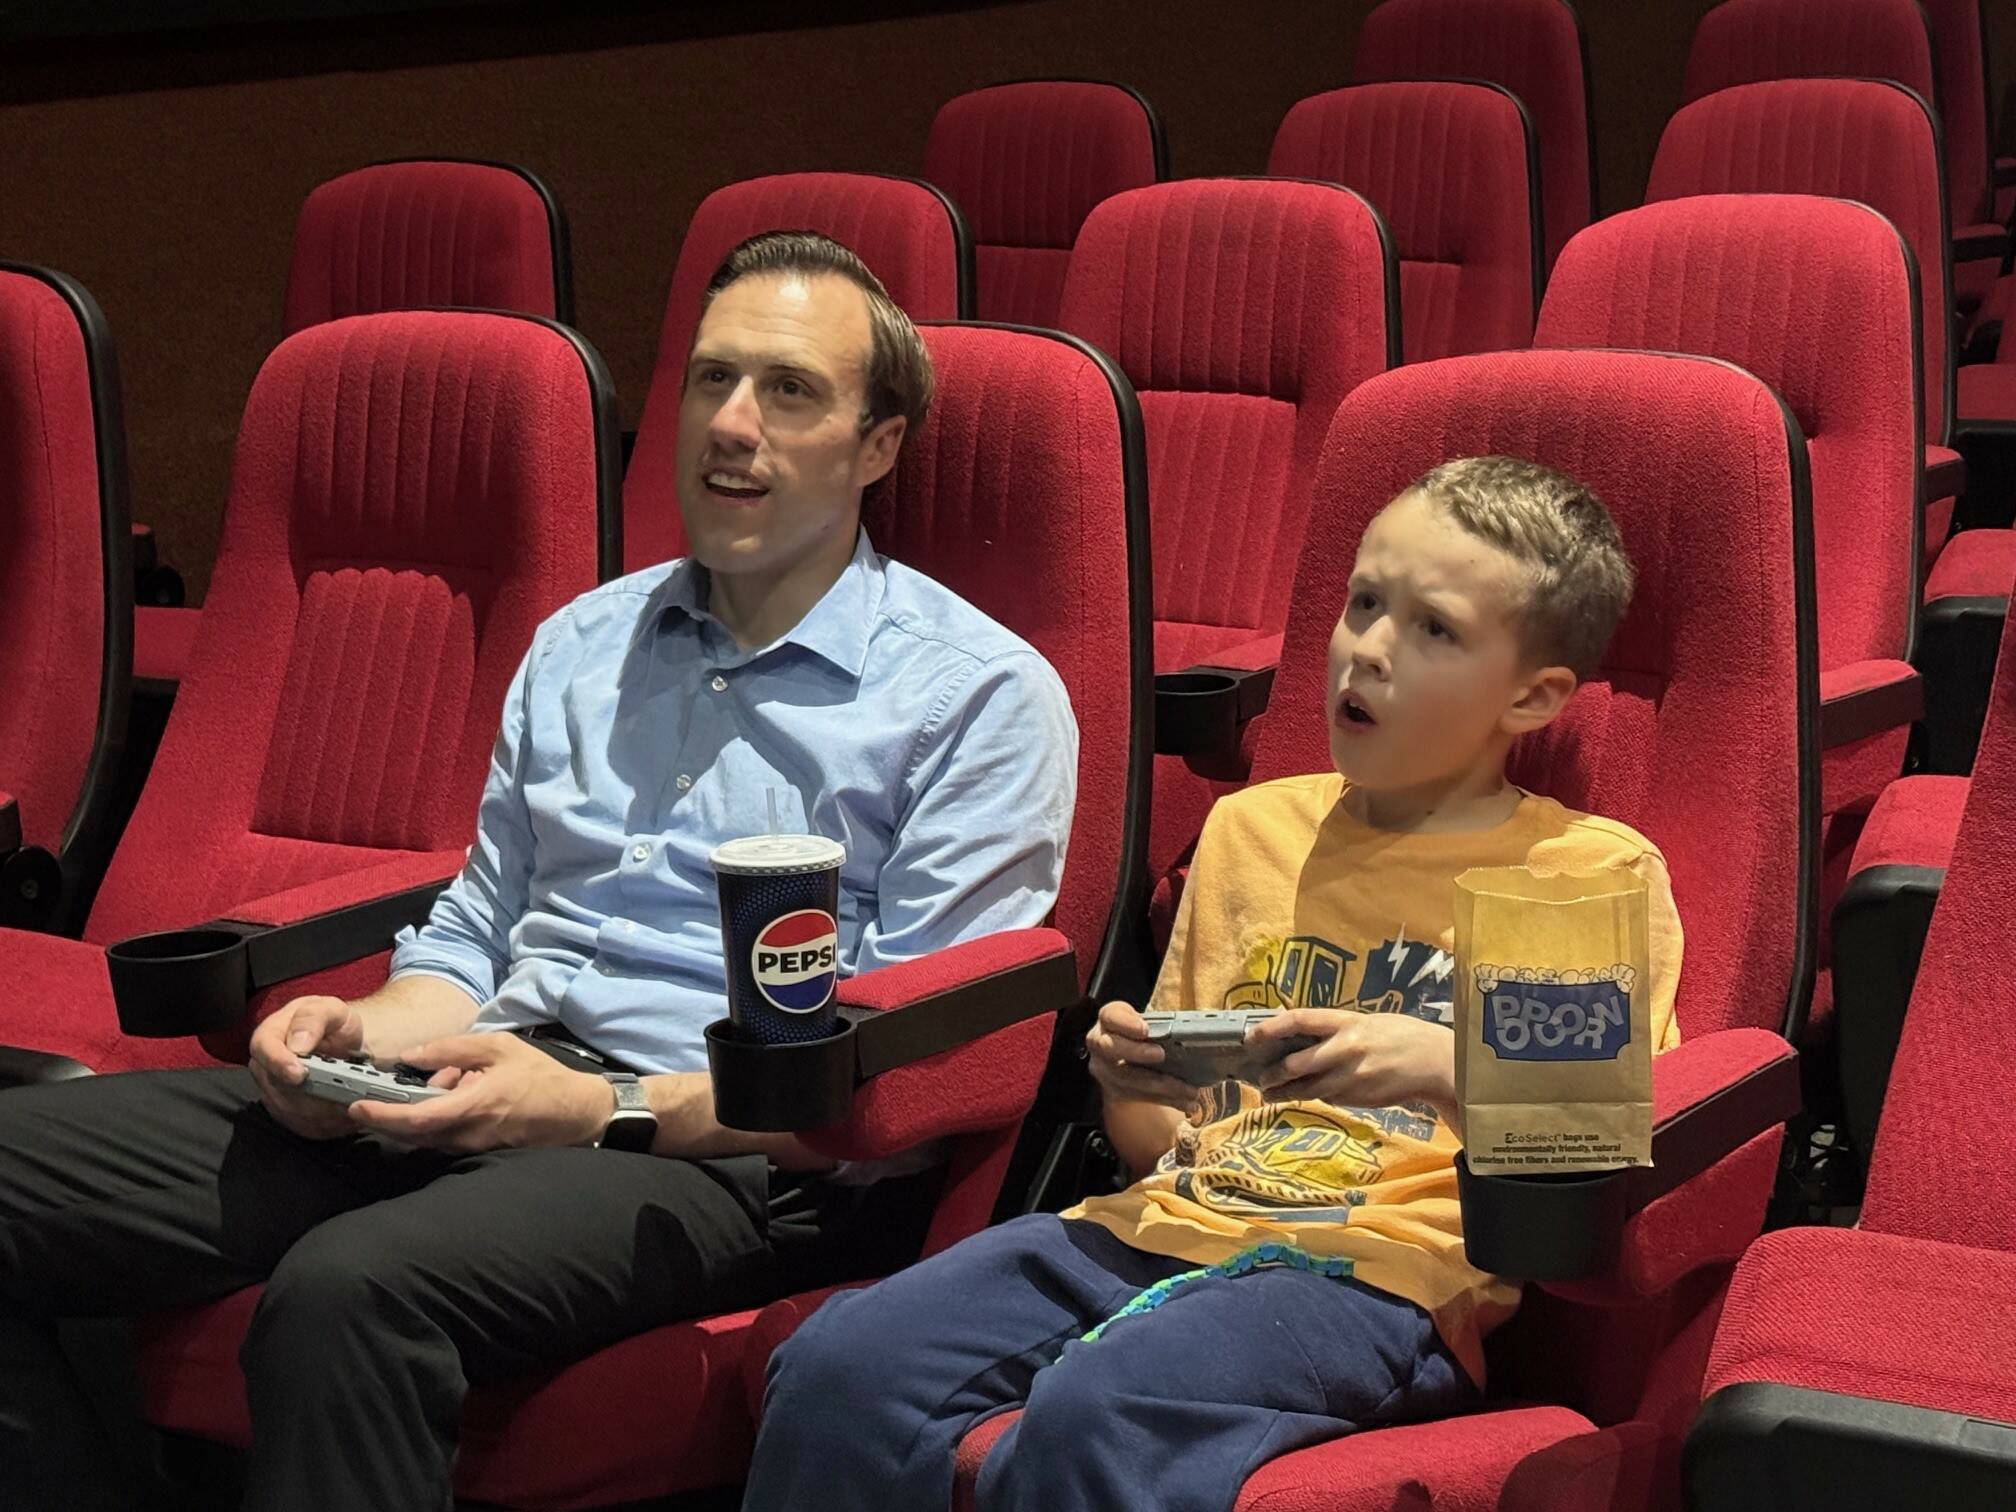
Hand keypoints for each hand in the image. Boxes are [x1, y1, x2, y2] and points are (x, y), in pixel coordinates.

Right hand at [248, 995, 368, 1139]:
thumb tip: (297, 1044)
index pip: (263, 1049)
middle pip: (276, 1086)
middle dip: (309, 1094)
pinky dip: (326, 1125)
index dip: (279, 1063)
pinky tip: (346, 1115)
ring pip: (289, 1111)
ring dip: (321, 1112)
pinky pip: (301, 1126)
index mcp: (271, 1034)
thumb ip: (314, 1018)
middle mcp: (265, 1065)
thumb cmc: (337, 1023)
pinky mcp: (287, 1112)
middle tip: (341, 1094)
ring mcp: (273, 1091)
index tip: (300, 1074)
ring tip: (350, 1104)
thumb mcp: (332, 1009)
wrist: (347, 1043)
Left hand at [346, 1033, 614, 1152]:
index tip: (357, 1106)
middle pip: (412, 1132)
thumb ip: (453, 1049)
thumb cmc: (540, 1076)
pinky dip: (435, 1118)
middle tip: (387, 1087)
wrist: (575, 1112)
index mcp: (472, 1106)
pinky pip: (443, 1138)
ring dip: (418, 1112)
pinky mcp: (477, 1152)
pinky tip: (456, 1093)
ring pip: (426, 1136)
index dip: (383, 1115)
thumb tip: (410, 1055)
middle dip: (391, 1113)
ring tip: (447, 1080)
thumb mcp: (499, 1047)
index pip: (415, 1118)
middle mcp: (467, 1134)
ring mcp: (472, 1148)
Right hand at [1085, 1001, 1198, 1109]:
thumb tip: (1193, 1029)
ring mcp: (1105, 1070)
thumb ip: (1159, 1023)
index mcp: (1109, 1020)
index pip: (1111, 1016)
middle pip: (1111, 1048)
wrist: (1125, 1056)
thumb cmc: (1142, 1033)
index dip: (1126, 1023)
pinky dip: (1167, 1100)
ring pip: (1128, 1079)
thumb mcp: (1146, 1020)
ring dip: (1162, 1086)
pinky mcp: (1116, 1091)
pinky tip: (1187, 1104)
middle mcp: (1100, 1043)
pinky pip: (1141, 1097)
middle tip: (1161, 1054)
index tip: (1145, 1029)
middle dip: (1137, 1052)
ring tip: (1190, 1091)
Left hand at [1249, 1009, 1455, 1115]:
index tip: (1251, 1035)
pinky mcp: (1358, 1098)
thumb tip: (1301, 1035)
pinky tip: (1312, 1094)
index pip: (1299, 1019)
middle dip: (1273, 1074)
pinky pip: (1329, 1098)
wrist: (1436, 1063)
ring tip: (1271, 1095)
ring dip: (1285, 1094)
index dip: (1271, 1027)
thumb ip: (1337, 1029)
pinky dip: (1318, 1096)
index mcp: (1347, 1022)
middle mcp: (1345, 1049)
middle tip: (1261, 1079)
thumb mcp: (1368, 1022)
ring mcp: (1351, 1077)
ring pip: (1308, 1089)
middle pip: (1296, 1064)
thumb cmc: (1401, 1036)